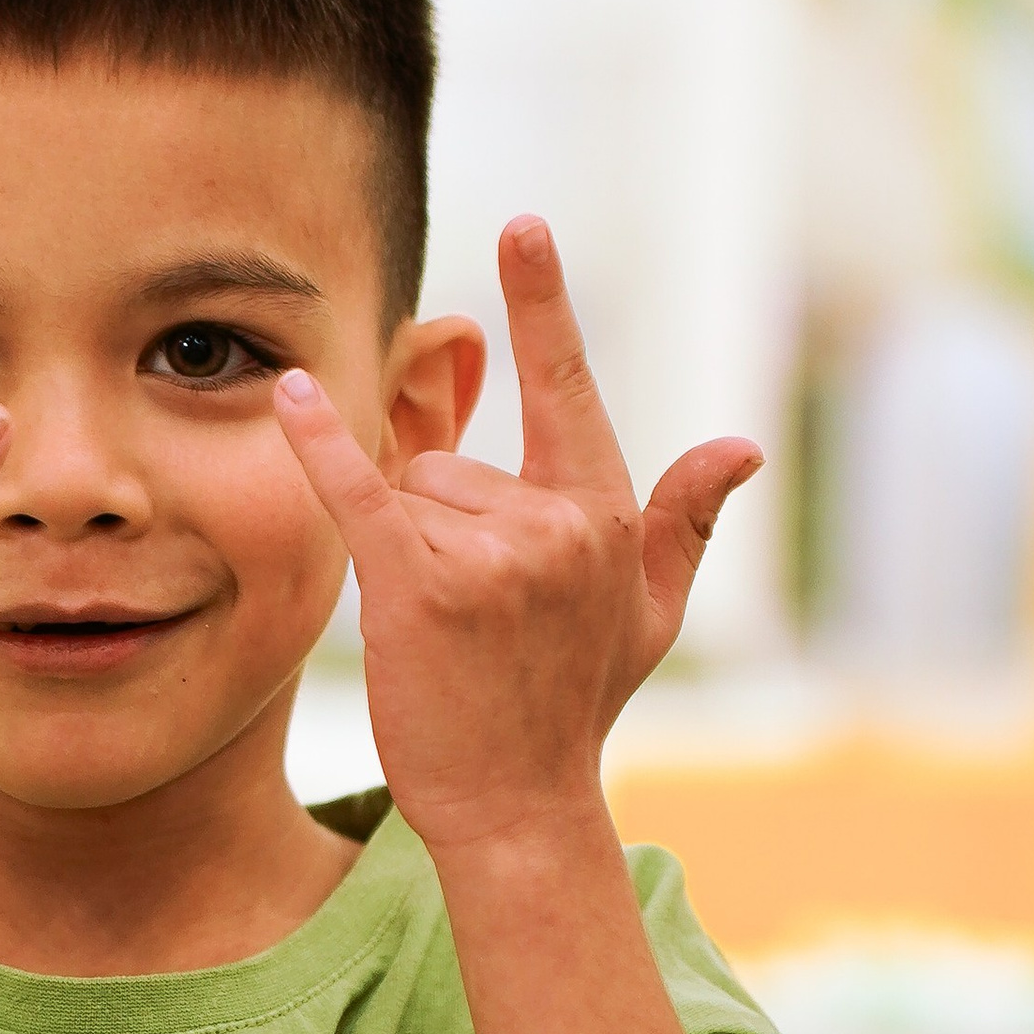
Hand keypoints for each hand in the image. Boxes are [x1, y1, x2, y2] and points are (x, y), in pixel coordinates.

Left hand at [274, 216, 758, 854]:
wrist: (519, 810)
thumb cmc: (573, 707)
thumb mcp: (649, 614)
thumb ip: (683, 519)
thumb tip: (743, 446)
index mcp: (602, 513)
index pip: (566, 386)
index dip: (542, 302)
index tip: (521, 223)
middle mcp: (556, 522)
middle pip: (452, 468)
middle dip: (440, 530)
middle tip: (472, 622)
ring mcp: (490, 554)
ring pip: (409, 498)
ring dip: (407, 555)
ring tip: (445, 636)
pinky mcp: (419, 587)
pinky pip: (361, 493)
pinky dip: (321, 447)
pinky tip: (290, 395)